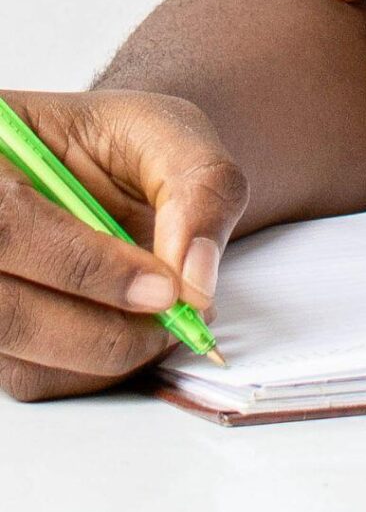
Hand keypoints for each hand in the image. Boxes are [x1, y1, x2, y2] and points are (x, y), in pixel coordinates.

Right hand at [0, 90, 247, 400]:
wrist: (118, 165)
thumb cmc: (130, 145)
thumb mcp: (173, 136)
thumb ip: (201, 190)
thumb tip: (196, 281)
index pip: (8, 224)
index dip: (86, 266)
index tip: (164, 287)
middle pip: (3, 308)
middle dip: (103, 326)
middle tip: (175, 314)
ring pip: (20, 355)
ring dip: (107, 349)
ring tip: (165, 315)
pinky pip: (37, 375)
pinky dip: (98, 364)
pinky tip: (134, 324)